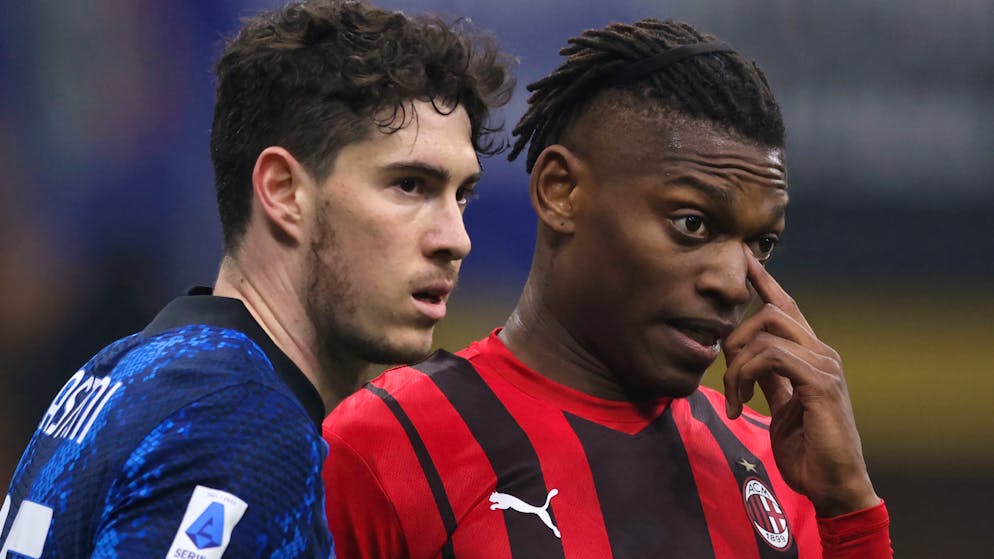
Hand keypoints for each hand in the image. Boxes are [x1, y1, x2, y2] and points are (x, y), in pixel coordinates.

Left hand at [722, 249, 879, 516]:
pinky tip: (743, 403)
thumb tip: (750, 361)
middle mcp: (822, 353)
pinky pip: (771, 357)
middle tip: (727, 376)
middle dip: (736, 337)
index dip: (765, 281)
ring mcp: (825, 366)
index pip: (788, 307)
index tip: (744, 259)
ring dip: (737, 365)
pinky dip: (746, 376)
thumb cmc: (808, 451)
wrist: (835, 486)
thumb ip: (771, 380)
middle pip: (772, 312)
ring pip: (767, 333)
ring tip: (735, 399)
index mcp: (812, 356)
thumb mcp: (781, 408)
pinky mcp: (820, 384)